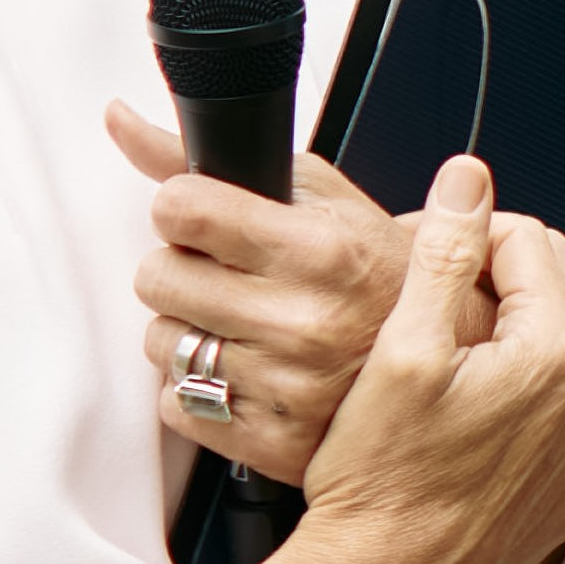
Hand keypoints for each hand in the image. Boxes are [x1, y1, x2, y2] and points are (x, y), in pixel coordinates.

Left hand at [109, 100, 462, 481]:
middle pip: (157, 278)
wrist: (443, 361)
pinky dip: (200, 387)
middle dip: (183, 268)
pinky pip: (177, 403)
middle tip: (227, 273)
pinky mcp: (269, 442)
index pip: (180, 210)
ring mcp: (285, 388)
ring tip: (241, 322)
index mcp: (319, 252)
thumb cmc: (380, 275)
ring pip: (160, 343)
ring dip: (189, 329)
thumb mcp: (318, 196)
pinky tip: (246, 368)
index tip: (203, 218)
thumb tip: (121, 121)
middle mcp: (302, 322)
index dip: (183, 208)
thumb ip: (212, 158)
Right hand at [199, 153, 564, 563]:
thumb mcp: (401, 346)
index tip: (425, 248)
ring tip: (491, 325)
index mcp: (547, 352)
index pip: (527, 243)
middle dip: (508, 268)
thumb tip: (470, 179)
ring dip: (554, 317)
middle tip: (445, 284)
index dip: (469, 231)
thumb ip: (444, 251)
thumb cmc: (380, 481)